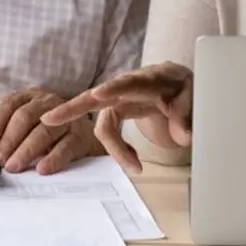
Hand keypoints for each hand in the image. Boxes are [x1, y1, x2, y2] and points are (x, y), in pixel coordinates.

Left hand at [0, 87, 98, 174]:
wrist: (84, 136)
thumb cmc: (48, 133)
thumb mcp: (22, 130)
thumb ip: (0, 136)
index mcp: (29, 97)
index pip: (7, 106)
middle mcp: (47, 102)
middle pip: (24, 117)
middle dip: (8, 140)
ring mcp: (66, 117)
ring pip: (43, 131)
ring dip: (26, 151)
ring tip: (13, 167)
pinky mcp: (80, 134)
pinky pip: (66, 146)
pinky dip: (53, 158)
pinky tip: (41, 169)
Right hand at [39, 62, 193, 172]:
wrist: (182, 86)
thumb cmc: (187, 89)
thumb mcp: (197, 97)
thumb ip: (188, 113)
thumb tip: (183, 135)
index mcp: (153, 78)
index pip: (132, 81)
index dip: (115, 87)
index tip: (98, 93)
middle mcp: (131, 85)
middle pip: (99, 95)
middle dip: (73, 107)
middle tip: (49, 119)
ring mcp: (122, 97)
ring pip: (103, 118)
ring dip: (114, 146)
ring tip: (135, 167)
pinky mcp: (119, 109)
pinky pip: (109, 127)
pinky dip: (116, 147)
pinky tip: (131, 160)